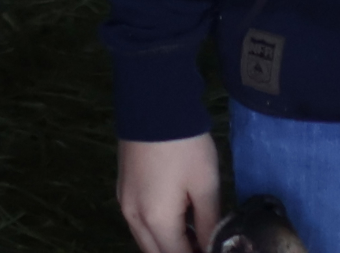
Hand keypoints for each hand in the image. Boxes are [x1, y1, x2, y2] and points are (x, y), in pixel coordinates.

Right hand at [116, 134, 223, 252]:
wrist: (153, 102)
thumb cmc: (184, 145)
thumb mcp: (205, 184)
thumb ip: (210, 223)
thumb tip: (213, 246)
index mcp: (156, 221)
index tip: (217, 249)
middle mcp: (134, 218)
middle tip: (206, 244)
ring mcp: (124, 203)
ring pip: (146, 241)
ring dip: (168, 244)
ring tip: (195, 235)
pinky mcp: (122, 189)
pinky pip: (139, 224)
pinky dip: (157, 231)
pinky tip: (178, 219)